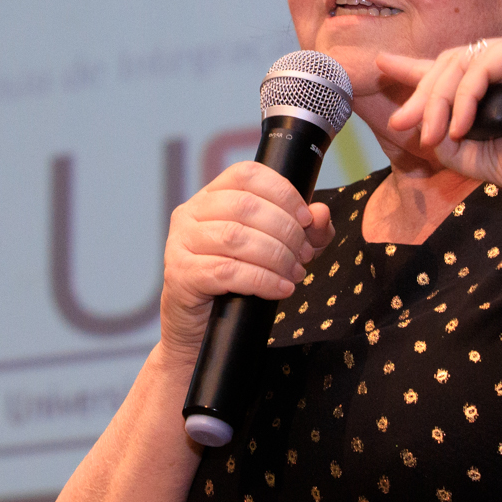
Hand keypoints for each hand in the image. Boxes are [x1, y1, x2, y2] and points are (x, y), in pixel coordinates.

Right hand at [159, 161, 334, 360]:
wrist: (202, 328)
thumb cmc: (238, 282)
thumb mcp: (279, 250)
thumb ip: (304, 230)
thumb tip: (321, 213)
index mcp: (211, 196)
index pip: (247, 174)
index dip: (282, 192)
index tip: (306, 218)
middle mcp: (190, 212)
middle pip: (245, 205)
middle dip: (285, 231)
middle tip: (304, 256)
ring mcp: (180, 242)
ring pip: (235, 237)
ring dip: (276, 256)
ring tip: (294, 273)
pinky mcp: (180, 274)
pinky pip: (226, 272)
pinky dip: (262, 280)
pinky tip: (281, 288)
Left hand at [377, 31, 501, 206]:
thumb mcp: (489, 160)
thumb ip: (454, 144)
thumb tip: (419, 129)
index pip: (451, 71)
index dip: (415, 70)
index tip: (382, 66)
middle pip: (446, 66)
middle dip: (419, 94)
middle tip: (401, 123)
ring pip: (457, 64)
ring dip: (436, 100)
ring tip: (430, 134)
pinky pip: (480, 65)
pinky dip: (463, 95)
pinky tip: (461, 124)